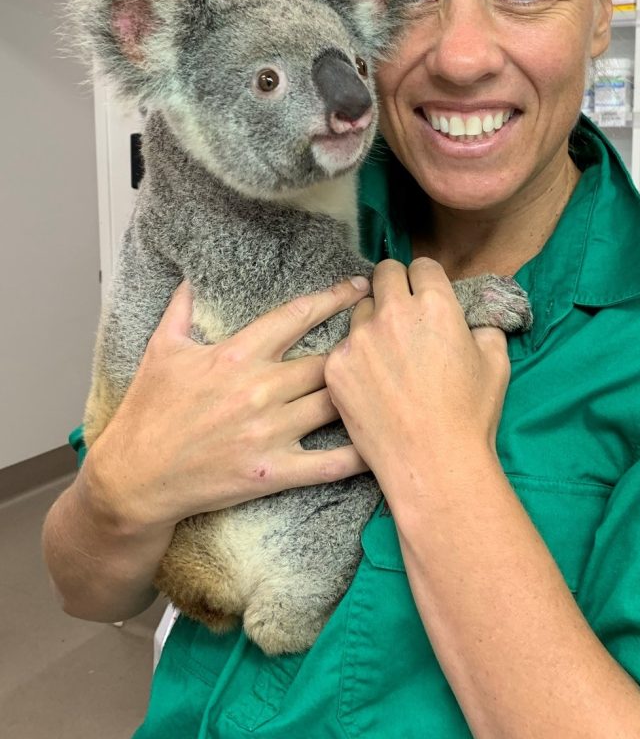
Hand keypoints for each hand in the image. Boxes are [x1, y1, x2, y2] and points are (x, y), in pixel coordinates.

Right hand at [86, 277, 370, 531]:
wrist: (134, 477)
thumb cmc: (147, 413)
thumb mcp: (161, 350)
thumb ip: (182, 310)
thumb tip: (190, 280)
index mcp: (237, 355)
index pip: (297, 316)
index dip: (334, 298)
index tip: (360, 287)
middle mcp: (260, 389)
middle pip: (328, 361)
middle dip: (358, 348)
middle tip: (385, 340)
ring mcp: (269, 432)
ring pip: (334, 404)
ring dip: (361, 393)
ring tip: (388, 383)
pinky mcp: (273, 471)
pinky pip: (328, 463)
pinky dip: (358, 454)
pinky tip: (381, 444)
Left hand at [323, 258, 510, 499]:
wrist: (433, 464)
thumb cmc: (469, 416)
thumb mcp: (496, 363)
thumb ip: (483, 327)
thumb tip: (472, 318)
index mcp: (435, 305)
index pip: (421, 265)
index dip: (425, 279)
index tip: (424, 293)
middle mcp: (393, 313)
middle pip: (384, 273)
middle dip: (394, 284)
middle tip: (401, 311)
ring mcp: (359, 340)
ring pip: (360, 311)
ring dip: (372, 322)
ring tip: (387, 356)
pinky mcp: (336, 367)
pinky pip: (343, 348)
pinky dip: (355, 358)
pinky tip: (372, 383)